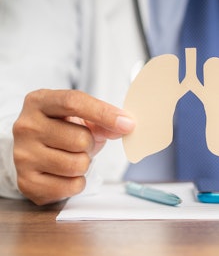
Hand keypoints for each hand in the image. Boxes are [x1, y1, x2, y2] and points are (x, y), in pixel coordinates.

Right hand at [12, 89, 134, 204]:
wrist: (35, 152)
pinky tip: (65, 174)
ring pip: (77, 164)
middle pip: (80, 139)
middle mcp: (25, 126)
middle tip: (81, 144)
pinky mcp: (27, 182)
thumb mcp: (81, 118)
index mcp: (39, 101)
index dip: (104, 113)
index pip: (73, 102)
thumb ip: (103, 120)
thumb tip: (125, 126)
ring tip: (71, 157)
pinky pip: (72, 186)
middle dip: (90, 144)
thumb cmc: (63, 130)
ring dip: (84, 164)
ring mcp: (23, 155)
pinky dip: (77, 182)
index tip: (128, 124)